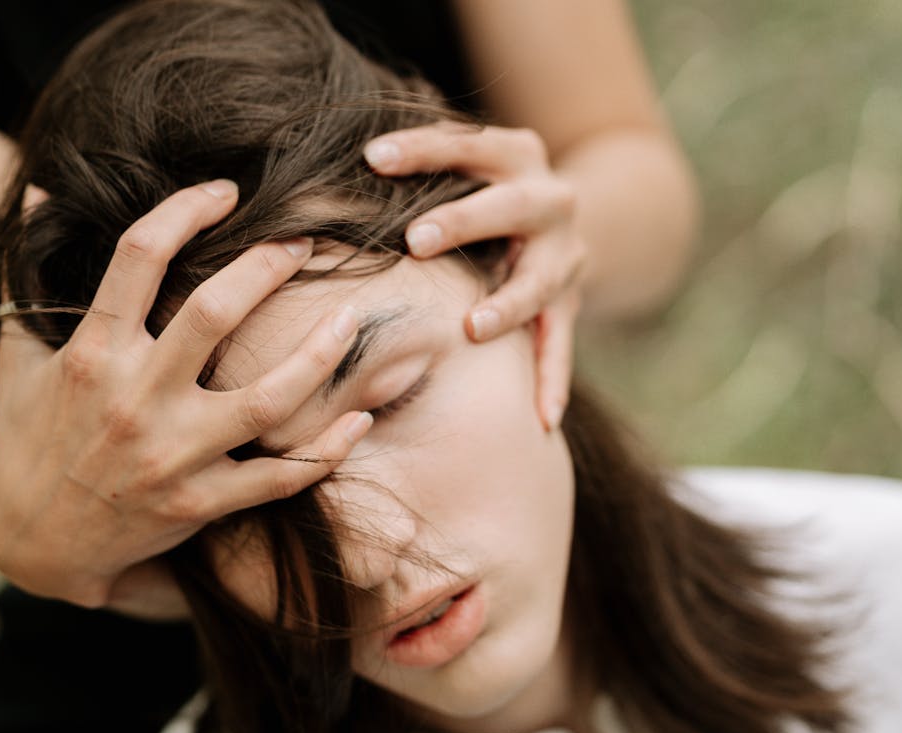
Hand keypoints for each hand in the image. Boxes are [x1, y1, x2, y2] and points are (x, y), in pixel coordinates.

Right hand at [0, 180, 370, 615]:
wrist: (30, 544)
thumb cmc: (26, 439)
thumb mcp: (17, 356)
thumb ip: (30, 274)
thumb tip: (40, 191)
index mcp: (91, 354)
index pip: (139, 256)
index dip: (186, 209)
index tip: (226, 192)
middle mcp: (133, 400)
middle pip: (214, 314)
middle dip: (266, 266)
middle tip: (302, 243)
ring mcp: (171, 455)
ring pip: (265, 400)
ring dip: (318, 356)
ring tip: (349, 319)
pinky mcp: (198, 504)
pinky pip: (278, 477)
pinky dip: (326, 450)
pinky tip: (362, 418)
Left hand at [364, 123, 583, 430]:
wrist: (562, 217)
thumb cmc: (479, 190)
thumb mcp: (461, 166)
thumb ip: (416, 166)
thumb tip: (331, 167)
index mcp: (517, 154)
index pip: (466, 146)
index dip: (421, 150)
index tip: (372, 158)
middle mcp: (550, 199)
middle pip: (510, 207)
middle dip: (463, 222)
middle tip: (416, 240)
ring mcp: (565, 255)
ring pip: (539, 281)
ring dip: (506, 305)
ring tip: (471, 328)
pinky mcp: (570, 303)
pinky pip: (559, 345)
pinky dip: (552, 381)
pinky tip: (541, 419)